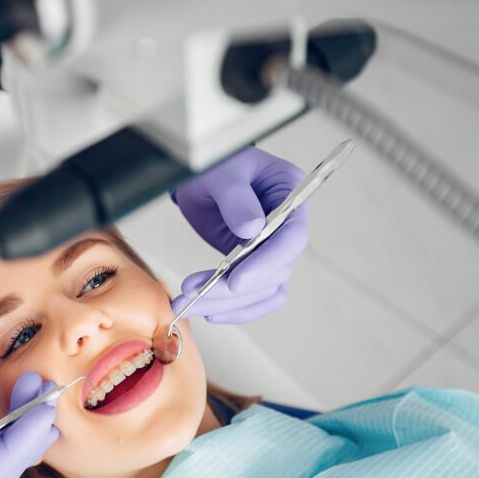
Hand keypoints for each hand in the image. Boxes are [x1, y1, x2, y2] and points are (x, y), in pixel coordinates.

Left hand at [172, 147, 306, 323]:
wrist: (202, 179)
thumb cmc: (215, 166)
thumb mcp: (221, 173)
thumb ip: (235, 198)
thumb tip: (251, 230)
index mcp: (290, 194)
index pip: (291, 238)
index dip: (266, 263)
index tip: (235, 281)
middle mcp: (289, 226)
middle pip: (275, 271)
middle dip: (232, 290)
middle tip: (193, 295)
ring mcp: (274, 248)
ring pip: (263, 290)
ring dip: (226, 303)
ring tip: (187, 304)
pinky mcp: (258, 265)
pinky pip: (256, 296)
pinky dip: (234, 308)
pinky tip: (208, 311)